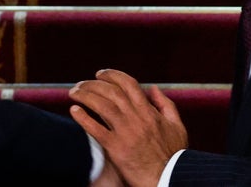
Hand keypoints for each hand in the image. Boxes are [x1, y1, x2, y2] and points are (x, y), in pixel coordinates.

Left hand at [70, 69, 187, 186]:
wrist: (167, 179)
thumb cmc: (173, 155)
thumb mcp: (176, 126)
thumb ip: (166, 105)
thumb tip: (154, 88)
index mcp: (149, 111)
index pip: (128, 84)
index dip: (112, 75)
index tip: (100, 74)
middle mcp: (136, 118)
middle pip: (111, 92)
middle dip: (93, 84)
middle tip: (81, 84)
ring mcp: (125, 132)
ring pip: (101, 105)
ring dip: (85, 96)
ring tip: (74, 93)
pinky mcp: (115, 148)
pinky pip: (95, 129)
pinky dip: (83, 118)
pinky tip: (74, 111)